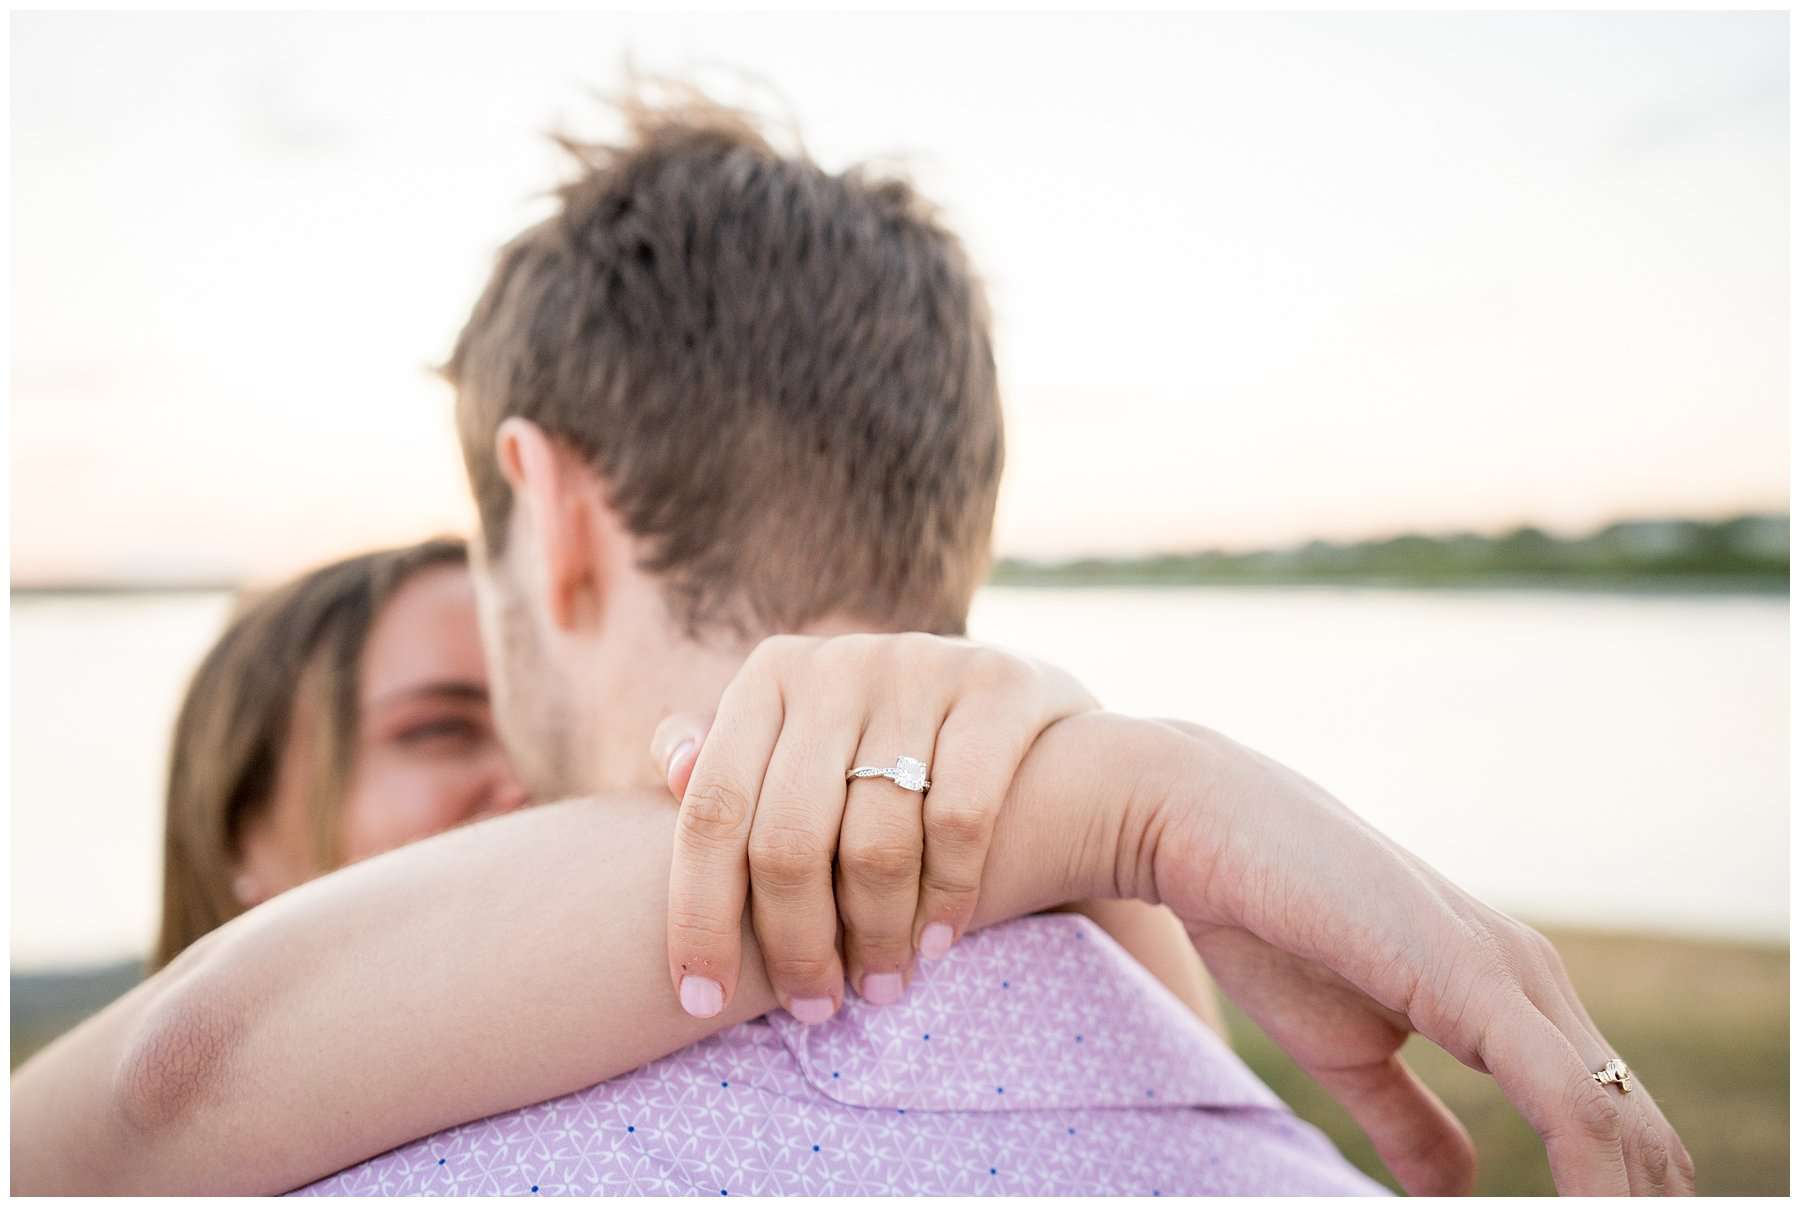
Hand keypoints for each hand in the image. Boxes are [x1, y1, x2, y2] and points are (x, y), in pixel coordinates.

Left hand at [653, 633, 1097, 1022]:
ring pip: (875, 845)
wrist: (1025, 712)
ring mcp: (917, 668)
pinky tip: (937, 942)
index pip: (710, 813)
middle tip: (815, 1007)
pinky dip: (945, 899)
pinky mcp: (997, 686)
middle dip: (796, 945)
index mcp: (768, 677)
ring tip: (882, 985)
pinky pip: (959, 821)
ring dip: (875, 938)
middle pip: (788, 841)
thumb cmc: (887, 750)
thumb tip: (671, 768)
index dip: (699, 916)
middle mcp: (834, 664)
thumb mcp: (804, 745)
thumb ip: (730, 766)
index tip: (699, 1000)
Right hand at [1135, 721, 1694, 1195]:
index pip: (1611, 1124)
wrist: (1205, 830)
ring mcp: (1517, 978)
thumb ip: (1408, 1121)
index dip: (1621, 1203)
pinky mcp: (1482, 980)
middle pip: (1644, 1138)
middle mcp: (1536, 983)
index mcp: (1512, 1001)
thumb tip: (1456, 1192)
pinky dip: (1593, 1188)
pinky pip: (1574, 1106)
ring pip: (1625, 1129)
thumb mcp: (1348, 1054)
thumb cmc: (1269, 926)